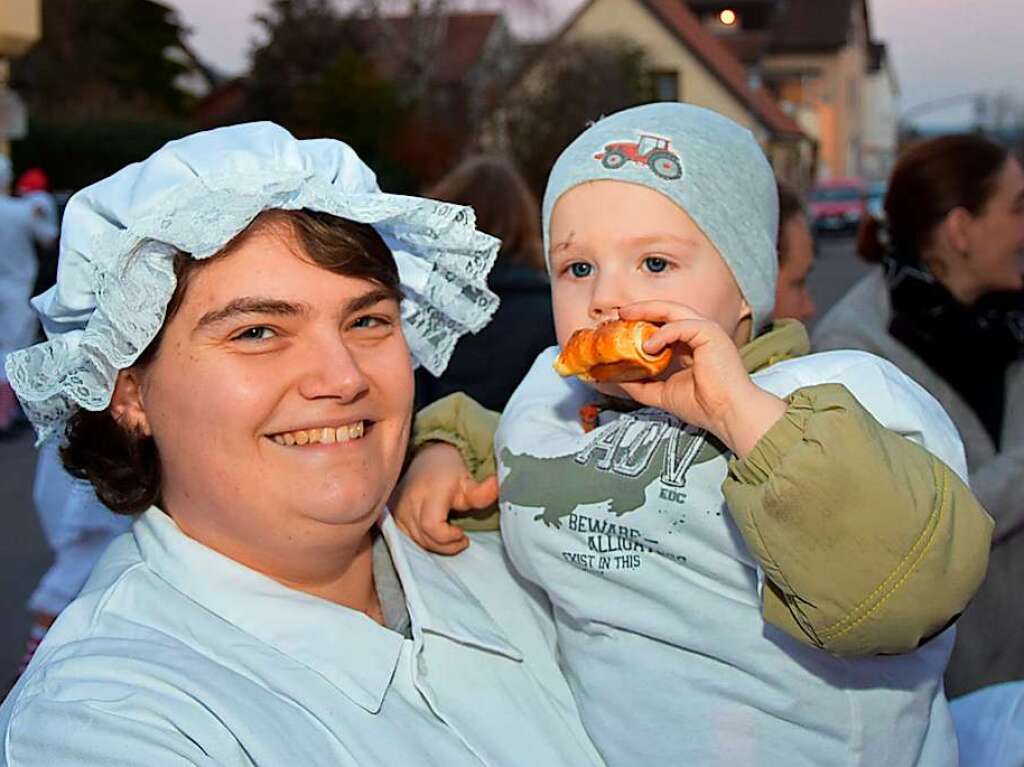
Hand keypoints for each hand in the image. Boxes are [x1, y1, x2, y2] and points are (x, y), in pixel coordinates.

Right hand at [390, 442, 498, 554]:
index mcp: (428, 493)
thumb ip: (483, 492)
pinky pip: (407, 539)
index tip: (462, 533)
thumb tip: (500, 486)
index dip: (448, 537)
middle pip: (425, 538)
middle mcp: (408, 503)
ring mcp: (397, 512)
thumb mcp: (468, 481)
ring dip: (436, 544)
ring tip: (450, 535)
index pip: (432, 526)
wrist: (425, 459)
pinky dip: (424, 541)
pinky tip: (435, 535)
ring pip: (416, 542)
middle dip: (446, 545)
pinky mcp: (392, 518)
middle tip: (461, 538)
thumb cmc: (448, 472)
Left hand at [617, 301, 786, 457]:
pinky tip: (648, 346)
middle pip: (667, 312)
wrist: (728, 415)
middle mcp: (700, 335)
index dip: (642, 323)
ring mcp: (707, 332)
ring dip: (647, 311)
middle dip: (641, 309)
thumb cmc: (705, 406)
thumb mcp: (661, 393)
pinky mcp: (711, 333)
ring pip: (673, 311)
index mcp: (691, 346)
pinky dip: (662, 333)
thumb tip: (616, 378)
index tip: (621, 326)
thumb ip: (640, 383)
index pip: (664, 326)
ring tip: (626, 316)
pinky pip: (681, 325)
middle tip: (619, 312)